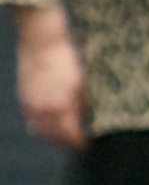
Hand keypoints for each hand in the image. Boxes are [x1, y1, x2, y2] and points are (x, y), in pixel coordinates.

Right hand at [16, 19, 84, 149]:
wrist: (42, 40)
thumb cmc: (67, 58)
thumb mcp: (83, 83)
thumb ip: (84, 104)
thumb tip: (89, 119)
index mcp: (59, 106)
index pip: (70, 135)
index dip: (81, 142)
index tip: (89, 143)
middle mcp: (41, 110)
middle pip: (54, 137)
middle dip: (67, 141)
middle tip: (80, 141)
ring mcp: (29, 104)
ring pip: (40, 130)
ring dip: (54, 135)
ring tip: (67, 134)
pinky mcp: (23, 97)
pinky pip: (32, 119)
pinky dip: (43, 124)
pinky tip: (53, 120)